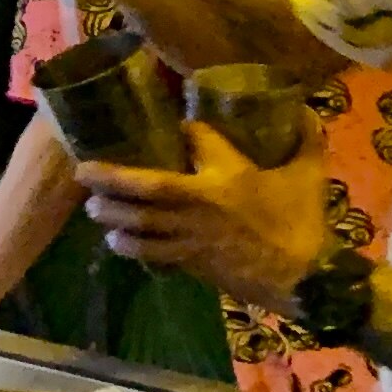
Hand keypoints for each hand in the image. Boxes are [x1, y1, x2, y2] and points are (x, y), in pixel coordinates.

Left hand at [74, 123, 333, 307]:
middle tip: (83, 172)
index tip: (173, 124)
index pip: (196, 140)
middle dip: (111, 179)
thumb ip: (307, 141)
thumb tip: (308, 112)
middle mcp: (199, 205)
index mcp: (227, 177)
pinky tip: (120, 243)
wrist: (305, 279)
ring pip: (141, 226)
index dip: (184, 130)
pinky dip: (135, 250)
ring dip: (113, 218)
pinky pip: (155, 255)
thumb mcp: (309, 176)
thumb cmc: (302, 223)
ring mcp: (192, 237)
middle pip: (146, 188)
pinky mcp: (192, 263)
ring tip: (94, 210)